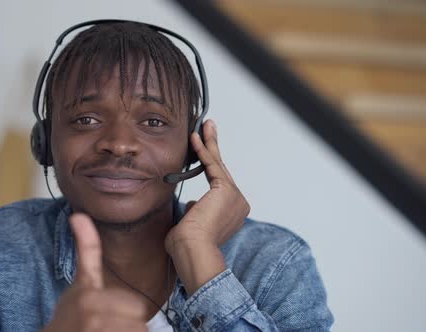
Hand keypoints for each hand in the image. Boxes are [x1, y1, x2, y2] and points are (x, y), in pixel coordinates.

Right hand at [43, 214, 147, 331]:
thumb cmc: (70, 314)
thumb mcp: (79, 282)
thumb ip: (86, 249)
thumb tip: (79, 215)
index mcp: (89, 294)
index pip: (135, 307)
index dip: (129, 313)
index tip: (112, 316)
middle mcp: (91, 313)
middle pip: (137, 321)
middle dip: (127, 325)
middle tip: (107, 326)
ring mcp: (95, 329)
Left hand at [165, 119, 249, 293]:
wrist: (192, 252)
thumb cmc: (187, 247)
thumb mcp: (191, 227)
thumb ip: (195, 214)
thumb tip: (192, 206)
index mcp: (231, 213)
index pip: (218, 184)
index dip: (210, 165)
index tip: (204, 150)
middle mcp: (238, 204)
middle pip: (222, 169)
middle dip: (213, 147)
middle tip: (209, 127)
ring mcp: (235, 196)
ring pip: (218, 164)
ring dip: (210, 143)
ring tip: (205, 124)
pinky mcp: (226, 190)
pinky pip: (212, 165)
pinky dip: (203, 150)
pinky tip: (195, 137)